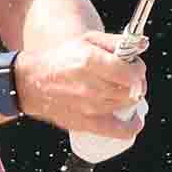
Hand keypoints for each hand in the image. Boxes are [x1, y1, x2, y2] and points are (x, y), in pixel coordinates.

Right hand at [14, 32, 148, 140]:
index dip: (138, 68)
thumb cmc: (58, 59)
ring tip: (118, 90)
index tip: (134, 66)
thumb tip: (142, 44)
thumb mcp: (86, 41)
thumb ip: (115, 42)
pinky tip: (133, 120)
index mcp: (91, 61)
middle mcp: (92, 85)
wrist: (30, 82)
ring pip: (126, 105)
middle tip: (128, 78)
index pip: (132, 71)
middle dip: (136, 83)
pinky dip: (131, 127)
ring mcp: (89, 107)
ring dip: (129, 98)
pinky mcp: (86, 123)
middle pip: (132, 90)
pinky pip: (118, 131)